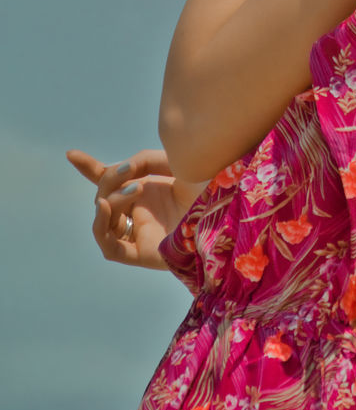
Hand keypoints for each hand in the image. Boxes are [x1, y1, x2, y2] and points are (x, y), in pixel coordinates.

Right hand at [65, 147, 206, 270]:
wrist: (230, 208)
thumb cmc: (210, 184)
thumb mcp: (173, 161)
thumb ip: (142, 161)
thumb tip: (119, 173)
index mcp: (149, 189)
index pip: (112, 181)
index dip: (90, 168)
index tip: (70, 154)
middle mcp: (142, 211)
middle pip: (105, 197)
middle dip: (109, 180)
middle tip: (130, 172)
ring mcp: (141, 232)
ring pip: (106, 221)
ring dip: (112, 200)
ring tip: (135, 189)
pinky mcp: (143, 254)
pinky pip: (111, 247)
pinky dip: (103, 228)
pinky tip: (108, 208)